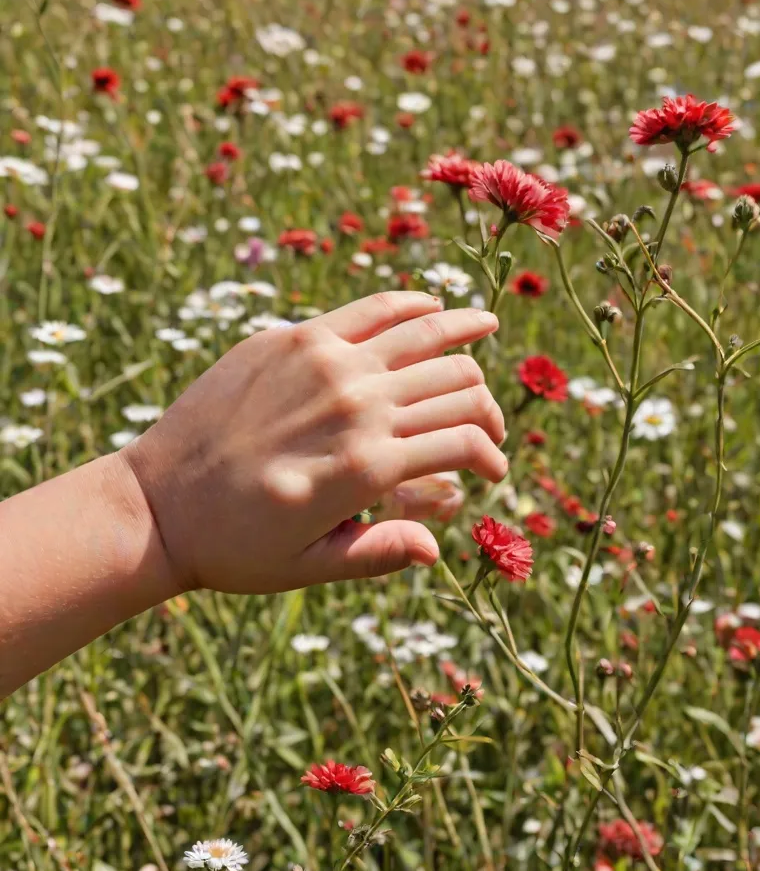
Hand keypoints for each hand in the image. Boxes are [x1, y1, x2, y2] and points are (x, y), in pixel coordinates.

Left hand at [120, 291, 505, 593]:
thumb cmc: (234, 547)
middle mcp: (358, 408)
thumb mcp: (311, 566)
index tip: (493, 470)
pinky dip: (413, 304)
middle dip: (486, 408)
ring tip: (487, 329)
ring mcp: (328, 364)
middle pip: (458, 387)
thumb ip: (380, 553)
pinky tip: (433, 305)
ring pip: (427, 337)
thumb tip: (439, 548)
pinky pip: (373, 307)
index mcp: (370, 468)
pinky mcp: (296, 338)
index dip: (492, 457)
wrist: (154, 504)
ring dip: (468, 336)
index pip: (465, 443)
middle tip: (486, 424)